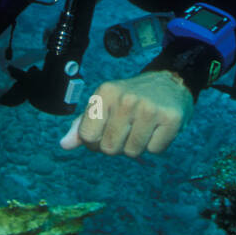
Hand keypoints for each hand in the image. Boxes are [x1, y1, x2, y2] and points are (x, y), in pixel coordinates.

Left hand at [60, 71, 193, 156]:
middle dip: (117, 145)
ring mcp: (149, 108)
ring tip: (143, 126)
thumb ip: (83, 124)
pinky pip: (155, 150)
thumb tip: (64, 144)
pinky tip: (157, 127)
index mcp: (105, 92)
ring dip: (137, 145)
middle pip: (110, 148)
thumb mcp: (104, 103)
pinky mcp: (170, 118)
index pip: (87, 136)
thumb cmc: (131, 97)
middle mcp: (126, 99)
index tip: (106, 130)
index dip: (95, 141)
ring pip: (133, 152)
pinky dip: (155, 144)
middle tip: (127, 128)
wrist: (170, 82)